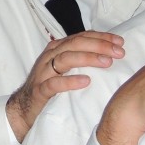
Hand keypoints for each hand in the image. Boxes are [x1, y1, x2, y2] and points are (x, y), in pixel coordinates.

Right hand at [6, 31, 125, 141]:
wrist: (24, 107)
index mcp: (57, 49)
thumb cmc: (49, 86)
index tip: (119, 42)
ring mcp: (43, 73)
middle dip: (99, 46)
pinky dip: (70, 81)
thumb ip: (80, 59)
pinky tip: (86, 81)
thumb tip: (109, 53)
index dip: (101, 37)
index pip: (80, 37)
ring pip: (65, 59)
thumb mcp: (64, 69)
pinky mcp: (39, 90)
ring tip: (107, 63)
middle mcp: (49, 57)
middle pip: (75, 44)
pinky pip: (54, 84)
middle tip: (119, 52)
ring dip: (88, 58)